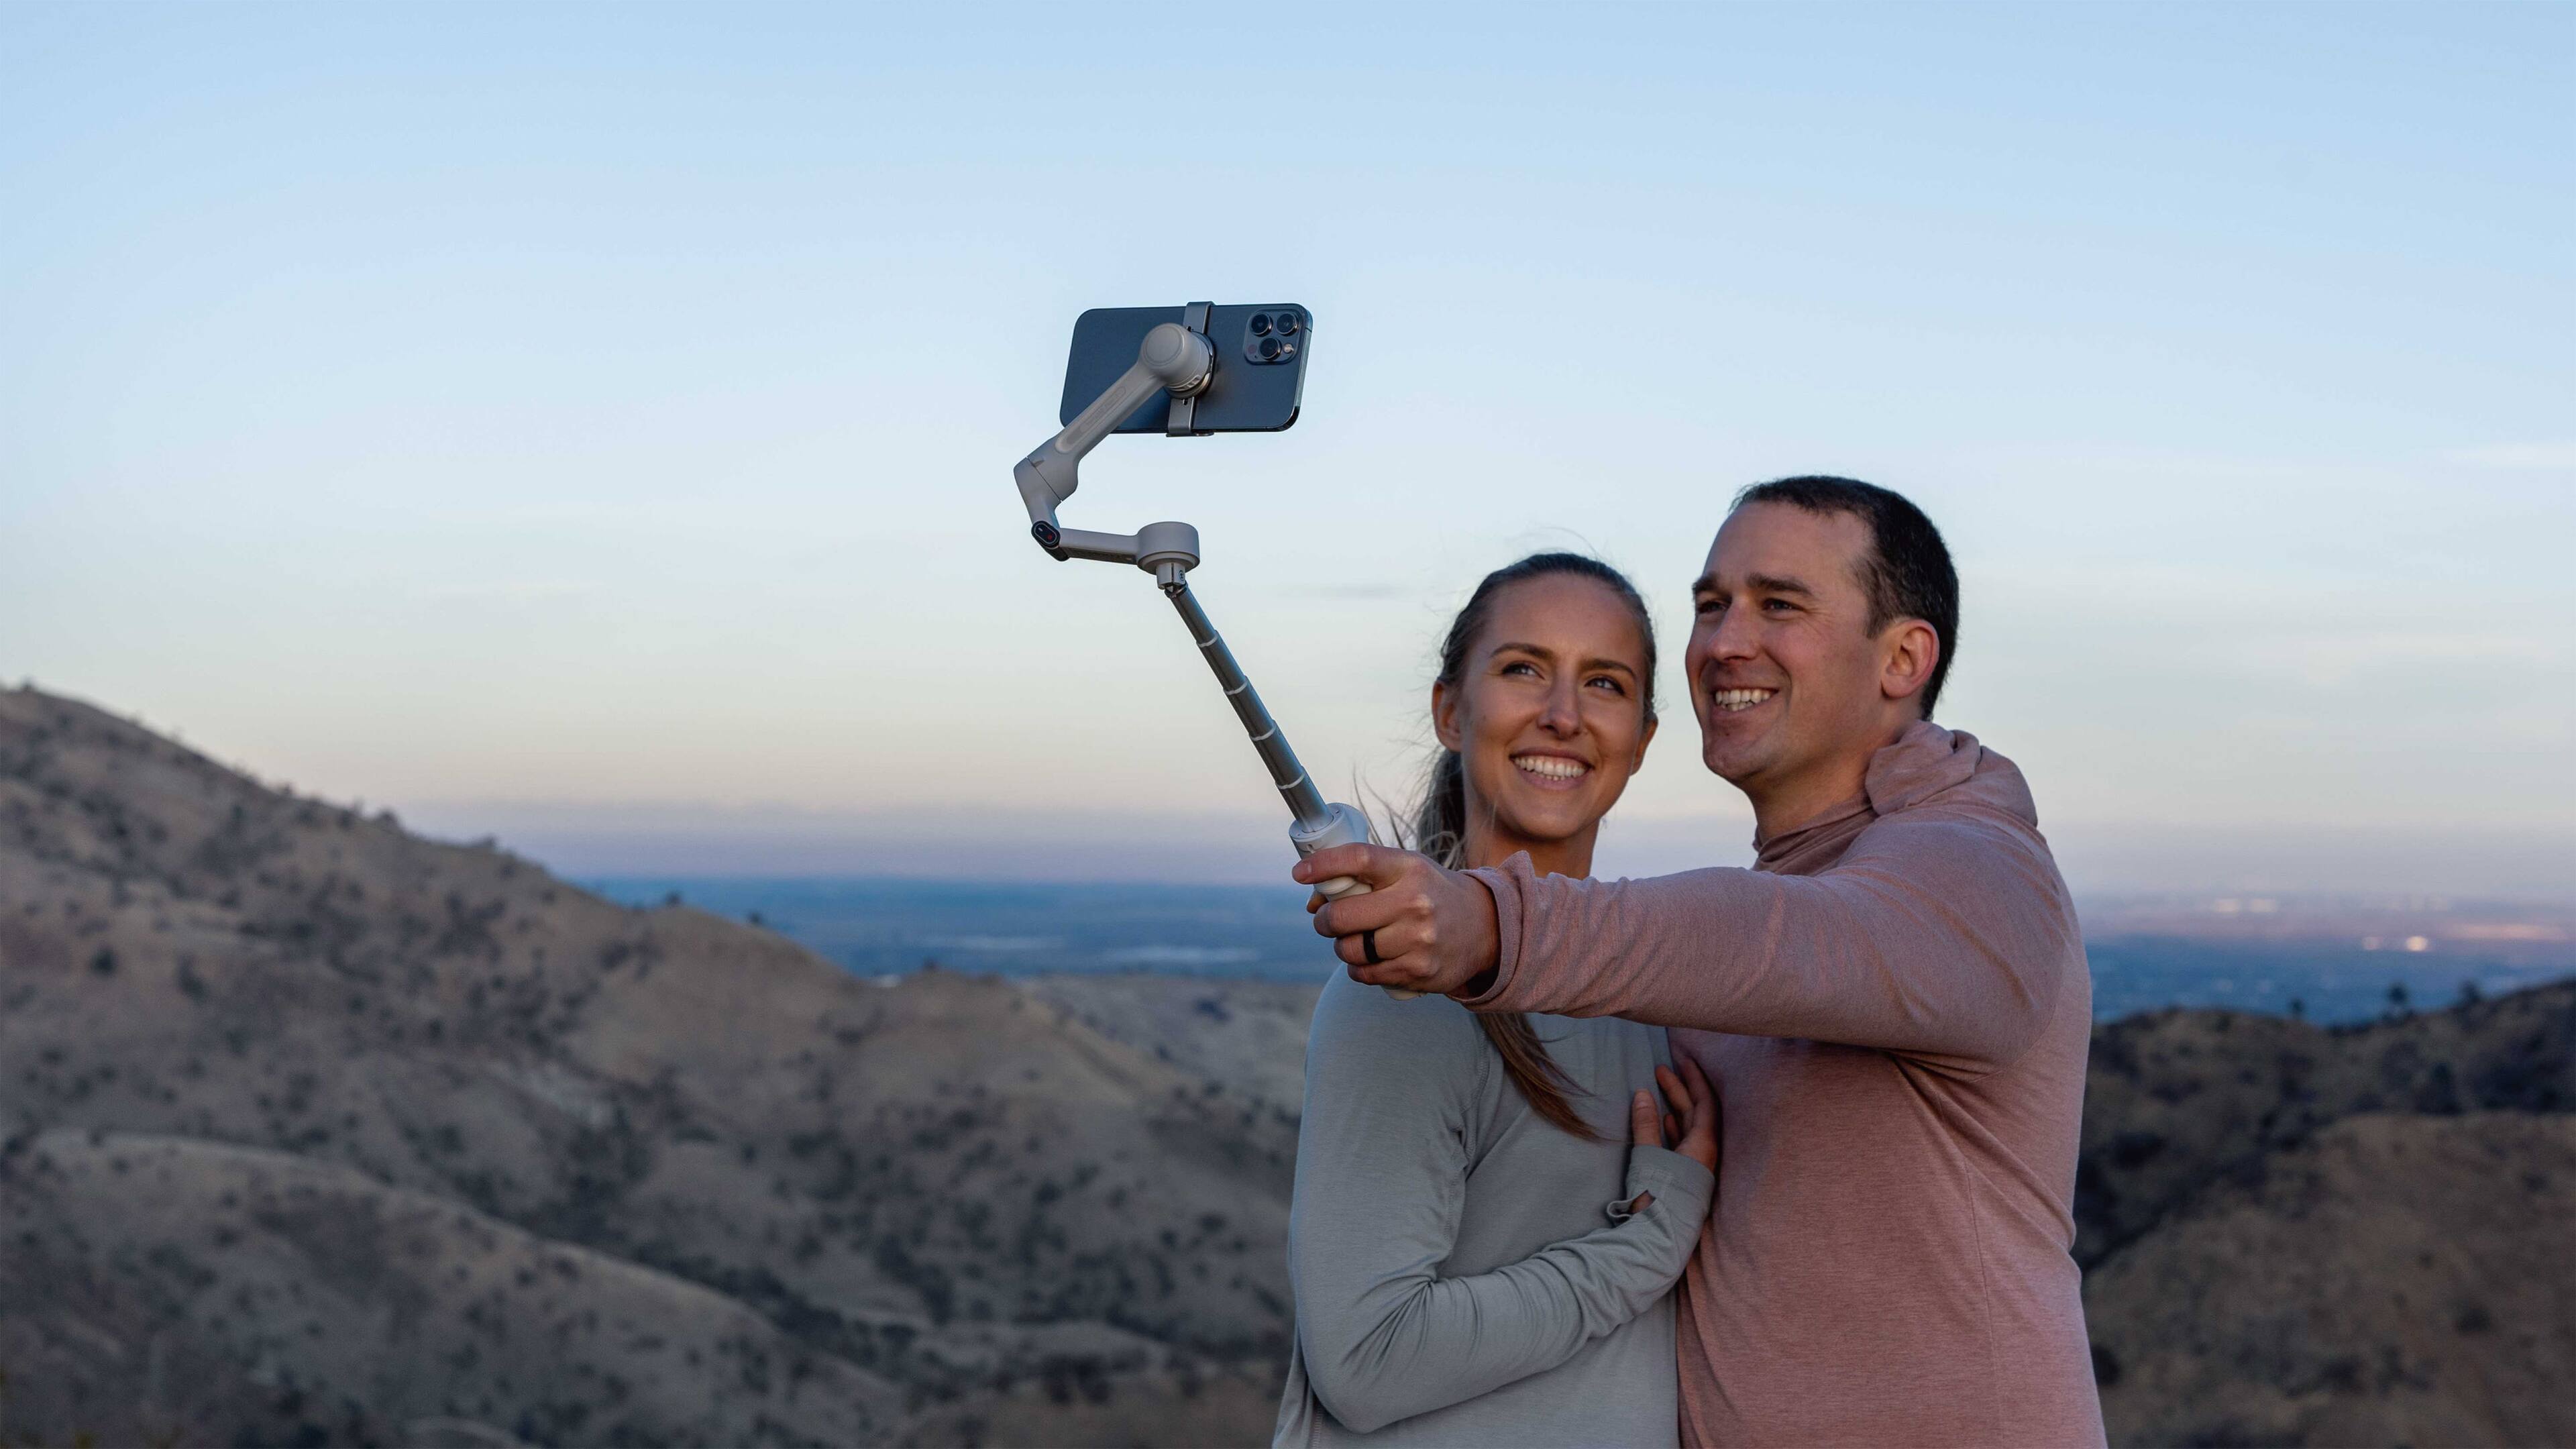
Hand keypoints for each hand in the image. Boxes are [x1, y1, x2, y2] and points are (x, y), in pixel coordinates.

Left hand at [1293, 844, 1501, 996]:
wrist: (1485, 928)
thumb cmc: (1432, 894)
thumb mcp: (1407, 871)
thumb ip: (1364, 877)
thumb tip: (1313, 899)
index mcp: (1410, 869)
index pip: (1359, 859)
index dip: (1323, 865)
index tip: (1299, 873)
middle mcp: (1415, 903)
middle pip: (1343, 915)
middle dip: (1324, 919)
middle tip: (1327, 919)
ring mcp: (1418, 940)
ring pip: (1349, 950)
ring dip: (1341, 947)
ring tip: (1354, 940)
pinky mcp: (1419, 972)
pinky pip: (1365, 974)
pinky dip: (1358, 968)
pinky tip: (1370, 959)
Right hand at [1625, 1056, 1719, 1209]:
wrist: (1660, 1238)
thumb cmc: (1656, 1196)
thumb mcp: (1647, 1156)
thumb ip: (1645, 1124)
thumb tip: (1643, 1094)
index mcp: (1704, 1145)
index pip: (1705, 1102)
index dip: (1694, 1078)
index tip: (1683, 1058)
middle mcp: (1706, 1154)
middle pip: (1697, 1113)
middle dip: (1680, 1089)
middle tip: (1662, 1068)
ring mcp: (1698, 1166)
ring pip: (1690, 1128)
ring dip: (1676, 1106)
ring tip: (1660, 1088)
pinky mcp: (1687, 1176)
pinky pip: (1685, 1142)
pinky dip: (1674, 1127)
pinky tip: (1664, 1119)